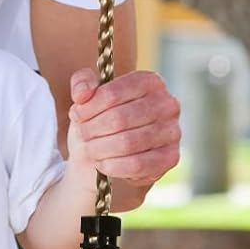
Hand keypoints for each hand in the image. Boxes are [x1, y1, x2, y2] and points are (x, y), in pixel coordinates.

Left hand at [67, 68, 180, 186]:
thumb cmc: (102, 117)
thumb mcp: (89, 95)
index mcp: (150, 82)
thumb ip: (82, 83)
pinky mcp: (170, 157)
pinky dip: (113, 166)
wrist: (114, 148)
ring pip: (127, 143)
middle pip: (119, 119)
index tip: (76, 115)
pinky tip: (102, 164)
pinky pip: (137, 165)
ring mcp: (173, 131)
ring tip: (88, 149)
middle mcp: (168, 104)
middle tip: (81, 135)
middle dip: (93, 129)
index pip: (113, 93)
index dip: (89, 107)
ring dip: (100, 149)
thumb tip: (83, 94)